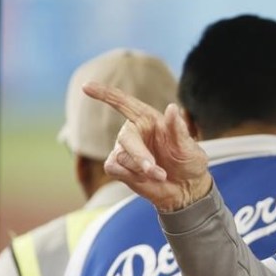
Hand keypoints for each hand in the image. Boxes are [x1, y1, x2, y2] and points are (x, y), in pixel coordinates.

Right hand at [83, 82, 212, 212]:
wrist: (186, 188)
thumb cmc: (189, 162)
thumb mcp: (189, 147)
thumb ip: (178, 129)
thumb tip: (172, 107)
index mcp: (150, 119)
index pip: (125, 104)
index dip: (106, 94)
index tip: (86, 86)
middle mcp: (135, 131)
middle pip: (125, 137)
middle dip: (139, 155)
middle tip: (154, 170)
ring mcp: (124, 149)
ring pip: (121, 157)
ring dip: (140, 169)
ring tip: (160, 175)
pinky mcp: (119, 166)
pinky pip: (114, 168)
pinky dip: (130, 176)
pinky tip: (145, 178)